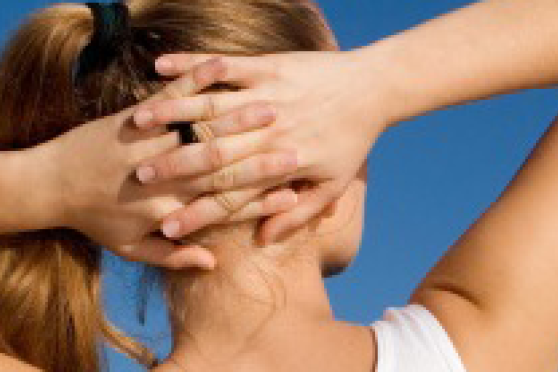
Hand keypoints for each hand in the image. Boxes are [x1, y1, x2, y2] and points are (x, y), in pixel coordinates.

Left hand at [41, 68, 296, 268]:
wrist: (52, 183)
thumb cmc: (94, 219)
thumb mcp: (131, 248)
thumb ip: (173, 257)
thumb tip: (211, 262)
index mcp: (170, 209)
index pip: (226, 205)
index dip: (261, 200)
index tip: (290, 193)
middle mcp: (167, 176)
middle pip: (223, 167)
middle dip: (262, 157)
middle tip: (295, 148)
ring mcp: (153, 143)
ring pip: (203, 130)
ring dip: (240, 118)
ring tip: (273, 108)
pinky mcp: (138, 117)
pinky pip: (173, 96)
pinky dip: (196, 80)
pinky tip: (221, 68)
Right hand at [133, 49, 394, 242]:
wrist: (373, 89)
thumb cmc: (352, 140)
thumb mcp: (332, 185)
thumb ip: (297, 214)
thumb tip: (264, 239)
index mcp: (281, 164)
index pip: (230, 196)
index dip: (198, 215)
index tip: (167, 230)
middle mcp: (267, 131)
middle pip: (211, 153)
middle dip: (172, 167)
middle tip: (136, 181)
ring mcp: (264, 94)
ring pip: (209, 107)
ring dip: (171, 115)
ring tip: (137, 125)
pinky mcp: (265, 65)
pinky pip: (221, 66)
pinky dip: (191, 66)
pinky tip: (161, 66)